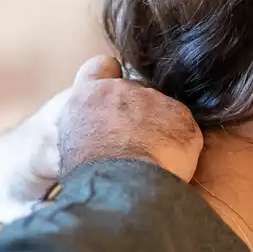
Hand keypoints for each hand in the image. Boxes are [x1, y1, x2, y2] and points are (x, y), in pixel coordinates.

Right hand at [57, 56, 202, 183]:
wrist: (118, 185)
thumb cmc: (88, 174)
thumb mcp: (69, 145)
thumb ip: (86, 127)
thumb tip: (98, 134)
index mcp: (89, 95)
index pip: (103, 66)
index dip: (111, 76)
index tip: (115, 96)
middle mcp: (123, 89)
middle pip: (137, 93)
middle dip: (138, 114)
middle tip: (135, 146)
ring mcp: (154, 100)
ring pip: (162, 110)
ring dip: (160, 130)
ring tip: (152, 160)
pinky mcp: (181, 117)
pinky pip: (183, 128)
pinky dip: (179, 145)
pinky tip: (168, 163)